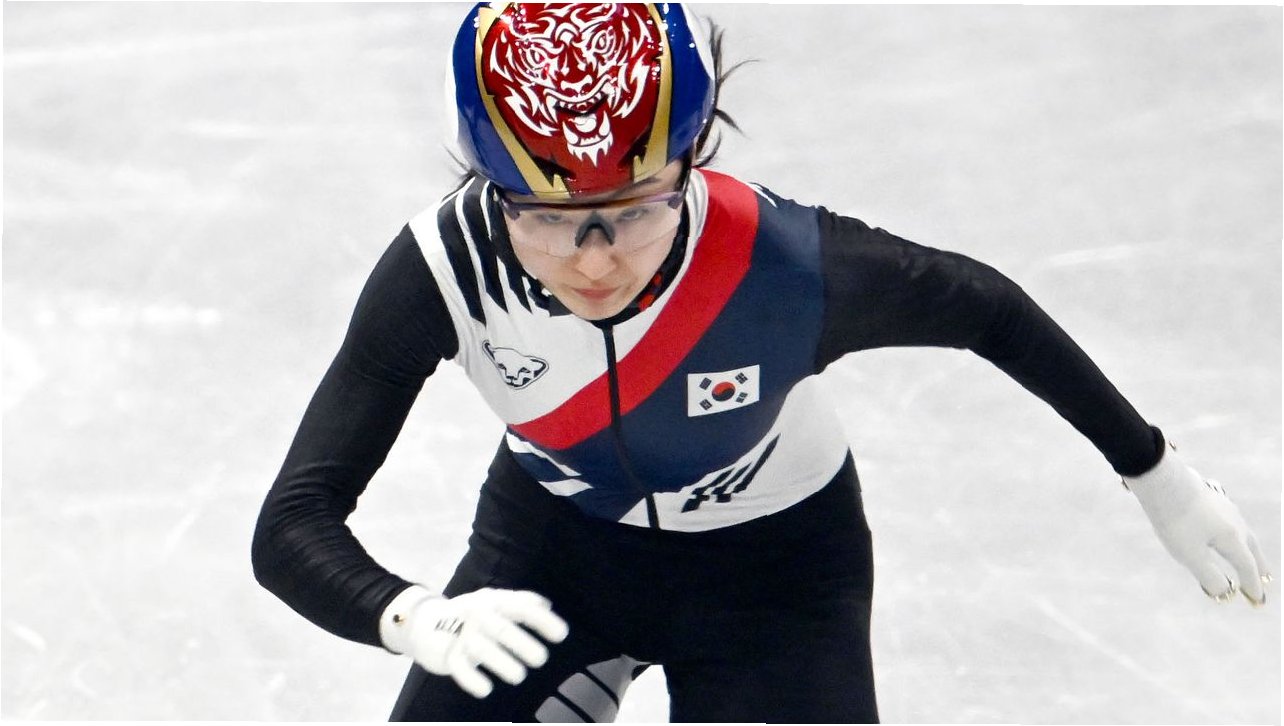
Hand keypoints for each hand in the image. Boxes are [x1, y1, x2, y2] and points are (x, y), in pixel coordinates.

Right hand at [379, 585, 569, 696]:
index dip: (543, 620)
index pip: (521, 608)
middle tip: (541, 659)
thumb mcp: (494, 601)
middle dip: (523, 644)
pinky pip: (459, 668)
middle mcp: (478, 615)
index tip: (562, 635)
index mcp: (494, 601)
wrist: (423, 620)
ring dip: (502, 663)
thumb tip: (546, 604)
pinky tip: (486, 690)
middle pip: (502, 629)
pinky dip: (472, 680)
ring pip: (483, 649)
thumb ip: (520, 602)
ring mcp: (462, 634)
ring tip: (519, 676)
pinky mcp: (447, 654)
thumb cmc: (471, 614)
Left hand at [1124, 441, 1271, 606]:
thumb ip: (1210, 576)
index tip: (1257, 601)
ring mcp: (1225, 507)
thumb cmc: (1175, 520)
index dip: (1252, 585)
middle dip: (1259, 567)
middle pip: (1252, 549)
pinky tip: (1227, 530)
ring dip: (1249, 549)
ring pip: (1244, 532)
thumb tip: (1226, 593)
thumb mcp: (1190, 555)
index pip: (1247, 567)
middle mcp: (1235, 522)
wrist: (1162, 480)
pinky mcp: (1212, 498)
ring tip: (1250, 557)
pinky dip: (1235, 534)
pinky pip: (1231, 521)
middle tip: (1266, 581)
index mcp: (1233, 538)